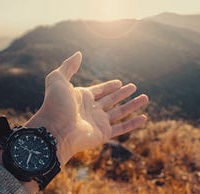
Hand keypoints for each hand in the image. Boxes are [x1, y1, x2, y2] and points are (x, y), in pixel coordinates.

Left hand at [26, 51, 148, 164]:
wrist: (54, 130)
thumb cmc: (55, 104)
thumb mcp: (58, 79)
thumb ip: (68, 66)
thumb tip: (79, 54)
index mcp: (81, 97)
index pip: (99, 90)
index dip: (109, 86)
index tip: (119, 83)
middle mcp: (90, 110)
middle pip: (111, 100)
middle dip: (123, 94)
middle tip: (134, 87)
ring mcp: (97, 122)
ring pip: (120, 112)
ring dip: (132, 105)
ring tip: (145, 97)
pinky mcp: (103, 134)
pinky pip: (122, 128)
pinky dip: (133, 124)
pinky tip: (144, 118)